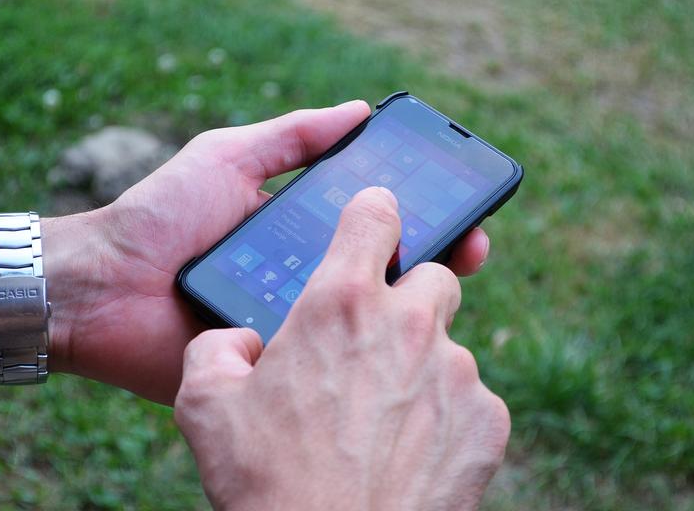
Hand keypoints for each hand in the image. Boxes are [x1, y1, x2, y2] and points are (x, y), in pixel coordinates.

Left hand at [45, 101, 491, 403]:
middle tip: (471, 252)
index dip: (422, 219)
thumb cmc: (160, 217)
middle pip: (380, 276)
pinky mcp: (272, 371)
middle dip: (432, 263)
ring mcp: (291, 327)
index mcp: (300, 237)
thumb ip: (291, 137)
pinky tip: (394, 347)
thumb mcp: (229, 158)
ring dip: (404, 312)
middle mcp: (303, 282)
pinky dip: (358, 359)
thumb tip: (360, 110)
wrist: (101, 287)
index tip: (463, 213)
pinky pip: (322, 368)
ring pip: (361, 324)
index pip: (375, 228)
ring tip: (445, 295)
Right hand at [174, 187, 509, 509]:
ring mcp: (456, 372)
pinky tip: (409, 447)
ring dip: (421, 362)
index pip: (375, 215)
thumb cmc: (266, 481)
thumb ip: (217, 348)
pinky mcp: (487, 420)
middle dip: (408, 294)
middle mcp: (409, 325)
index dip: (374, 212)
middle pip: (433, 275)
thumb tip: (238, 341)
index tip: (376, 219)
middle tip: (375, 337)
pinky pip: (470, 396)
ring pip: (448, 342)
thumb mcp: (206, 405)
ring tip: (382, 412)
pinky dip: (444, 412)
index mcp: (341, 303)